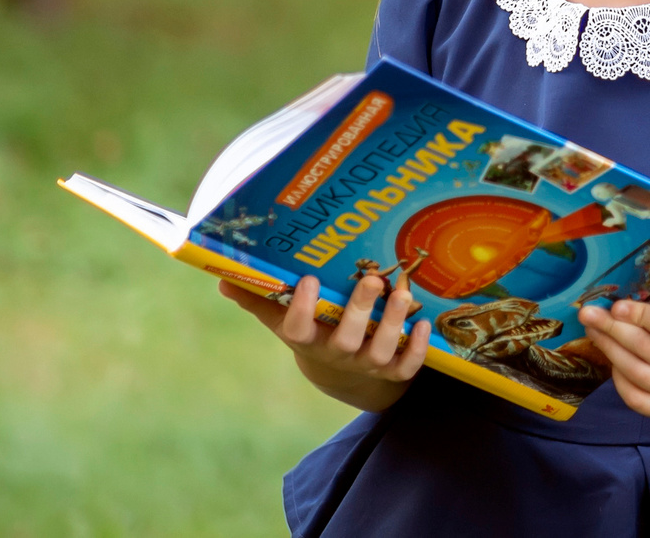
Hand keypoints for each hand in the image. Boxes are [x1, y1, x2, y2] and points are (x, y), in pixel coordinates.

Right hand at [223, 273, 429, 411]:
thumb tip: (224, 276)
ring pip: (380, 352)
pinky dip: (418, 349)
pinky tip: (426, 322)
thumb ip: (258, 298)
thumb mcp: (282, 317)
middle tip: (371, 279)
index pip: (297, 331)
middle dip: (359, 311)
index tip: (310, 279)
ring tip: (403, 293)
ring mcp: (366, 365)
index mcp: (307, 340)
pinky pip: (406, 368)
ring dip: (393, 324)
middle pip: (345, 341)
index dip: (302, 310)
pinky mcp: (392, 372)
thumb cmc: (311, 331)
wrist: (339, 372)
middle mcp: (337, 355)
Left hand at [577, 296, 649, 419]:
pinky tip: (611, 360)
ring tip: (593, 332)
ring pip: (637, 373)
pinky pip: (635, 398)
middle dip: (613, 329)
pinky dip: (618, 379)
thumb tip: (634, 281)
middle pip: (647, 349)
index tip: (615, 305)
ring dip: (610, 350)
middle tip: (589, 315)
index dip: (639, 315)